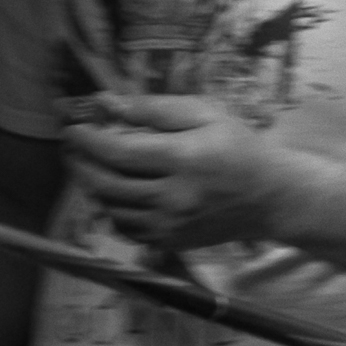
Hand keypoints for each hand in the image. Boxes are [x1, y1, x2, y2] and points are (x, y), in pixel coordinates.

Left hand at [62, 94, 295, 250]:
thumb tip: (109, 103)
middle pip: (106, 183)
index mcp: (184, 159)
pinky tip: (116, 194)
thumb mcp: (207, 114)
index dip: (88, 140)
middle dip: (80, 164)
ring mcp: (171, 224)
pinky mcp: (171, 242)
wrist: (272, 198)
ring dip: (93, 187)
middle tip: (73, 148)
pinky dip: (112, 211)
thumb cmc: (240, 148)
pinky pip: (126, 229)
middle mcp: (174, 196)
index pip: (118, 151)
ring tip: (91, 168)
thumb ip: (156, 108)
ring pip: (111, 208)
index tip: (73, 128)